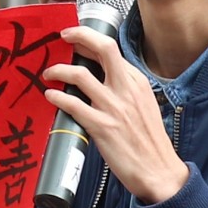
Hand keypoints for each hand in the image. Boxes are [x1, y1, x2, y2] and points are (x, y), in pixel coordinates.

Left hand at [42, 27, 188, 203]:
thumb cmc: (150, 142)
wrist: (159, 171)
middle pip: (103, 48)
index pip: (112, 50)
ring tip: (49, 73)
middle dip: (80, 36)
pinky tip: (51, 96)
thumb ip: (126, 90)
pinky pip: (73, 104)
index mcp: (137, 82)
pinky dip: (57, 97)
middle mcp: (126, 89)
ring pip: (80, 75)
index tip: (77, 38)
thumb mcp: (144, 105)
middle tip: (63, 36)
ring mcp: (113, 107)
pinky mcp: (101, 126)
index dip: (90, 40)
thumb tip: (104, 79)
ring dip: (59, 70)